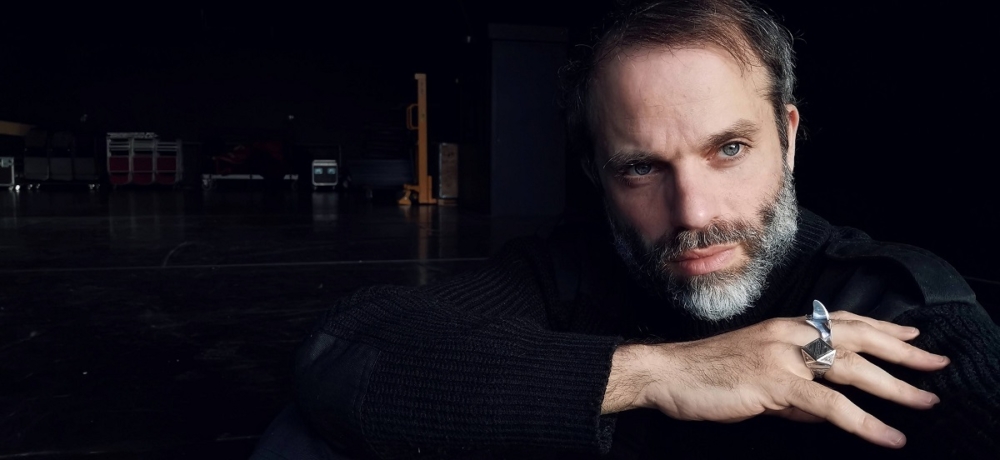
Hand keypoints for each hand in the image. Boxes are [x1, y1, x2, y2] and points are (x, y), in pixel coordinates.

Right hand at [602, 311, 949, 447]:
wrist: (667, 373)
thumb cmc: (706, 374)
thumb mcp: (755, 372)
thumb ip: (792, 388)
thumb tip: (822, 408)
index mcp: (783, 327)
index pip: (842, 321)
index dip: (880, 327)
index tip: (910, 336)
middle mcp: (789, 335)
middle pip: (858, 337)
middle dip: (902, 352)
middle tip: (936, 363)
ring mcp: (783, 357)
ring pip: (852, 369)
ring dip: (895, 387)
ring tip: (925, 402)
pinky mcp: (776, 384)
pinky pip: (831, 405)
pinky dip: (865, 422)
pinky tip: (888, 434)